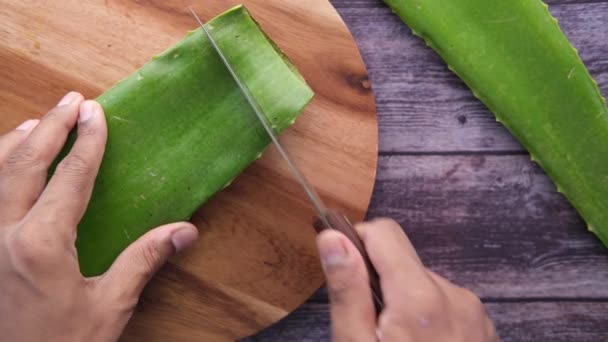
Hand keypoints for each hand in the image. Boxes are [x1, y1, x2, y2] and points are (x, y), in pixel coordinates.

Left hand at [0, 92, 198, 340]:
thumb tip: (185, 231)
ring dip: (15, 142)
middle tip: (71, 102)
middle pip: (23, 163)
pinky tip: (4, 165)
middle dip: (50, 127)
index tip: (95, 113)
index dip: (87, 142)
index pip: (70, 177)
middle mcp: (0, 233)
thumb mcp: (108, 306)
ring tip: (38, 123)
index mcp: (40, 243)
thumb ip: (143, 261)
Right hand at [317, 218, 496, 341]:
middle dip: (379, 284)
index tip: (342, 268)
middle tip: (367, 329)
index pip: (385, 232)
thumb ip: (346, 291)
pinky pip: (446, 306)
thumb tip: (332, 235)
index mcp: (420, 296)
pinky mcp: (484, 330)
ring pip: (425, 285)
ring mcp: (475, 314)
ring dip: (404, 303)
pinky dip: (427, 317)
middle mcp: (454, 295)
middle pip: (404, 262)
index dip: (356, 242)